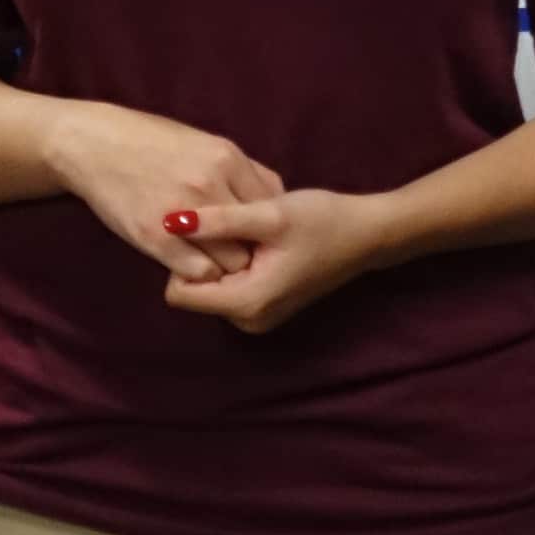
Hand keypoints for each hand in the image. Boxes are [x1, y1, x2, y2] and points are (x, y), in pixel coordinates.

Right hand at [45, 102, 283, 285]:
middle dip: (250, 251)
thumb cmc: (149, 140)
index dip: (266, 229)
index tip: (255, 236)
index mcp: (226, 157)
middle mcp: (209, 185)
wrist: (92, 144)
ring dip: (225, 266)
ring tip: (213, 260)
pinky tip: (188, 261)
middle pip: (256, 240)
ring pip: (232, 263)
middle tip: (237, 253)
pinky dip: (199, 273)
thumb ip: (242, 169)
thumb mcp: (203, 141)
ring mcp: (182, 214)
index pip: (271, 210)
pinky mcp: (155, 238)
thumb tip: (276, 197)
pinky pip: (199, 273)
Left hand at [163, 187, 400, 331]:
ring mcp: (256, 316)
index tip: (201, 228)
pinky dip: (231, 260)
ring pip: (208, 285)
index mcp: (246, 304)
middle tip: (226, 222)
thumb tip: (168, 222)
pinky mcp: (263, 305)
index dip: (183, 257)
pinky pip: (226, 284)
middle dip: (200, 256)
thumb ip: (218, 221)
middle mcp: (247, 319)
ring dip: (217, 256)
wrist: (366, 234)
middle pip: (192, 289)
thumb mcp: (268, 215)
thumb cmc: (321, 221)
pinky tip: (253, 237)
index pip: (178, 293)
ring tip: (243, 227)